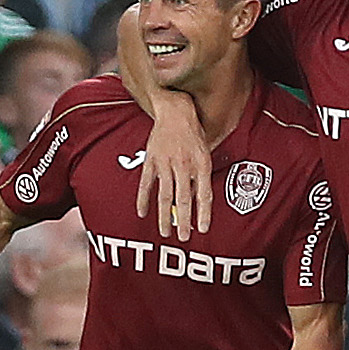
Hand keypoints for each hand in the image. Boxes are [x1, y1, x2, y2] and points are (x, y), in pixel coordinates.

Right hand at [134, 98, 215, 240]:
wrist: (175, 111)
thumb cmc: (194, 134)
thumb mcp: (205, 154)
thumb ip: (201, 176)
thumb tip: (196, 201)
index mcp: (201, 165)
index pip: (204, 195)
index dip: (204, 213)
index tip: (203, 229)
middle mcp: (183, 166)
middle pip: (183, 199)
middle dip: (183, 221)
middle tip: (183, 237)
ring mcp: (165, 164)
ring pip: (164, 195)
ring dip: (164, 216)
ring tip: (166, 232)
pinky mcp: (151, 161)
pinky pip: (146, 183)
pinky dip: (143, 199)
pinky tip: (143, 213)